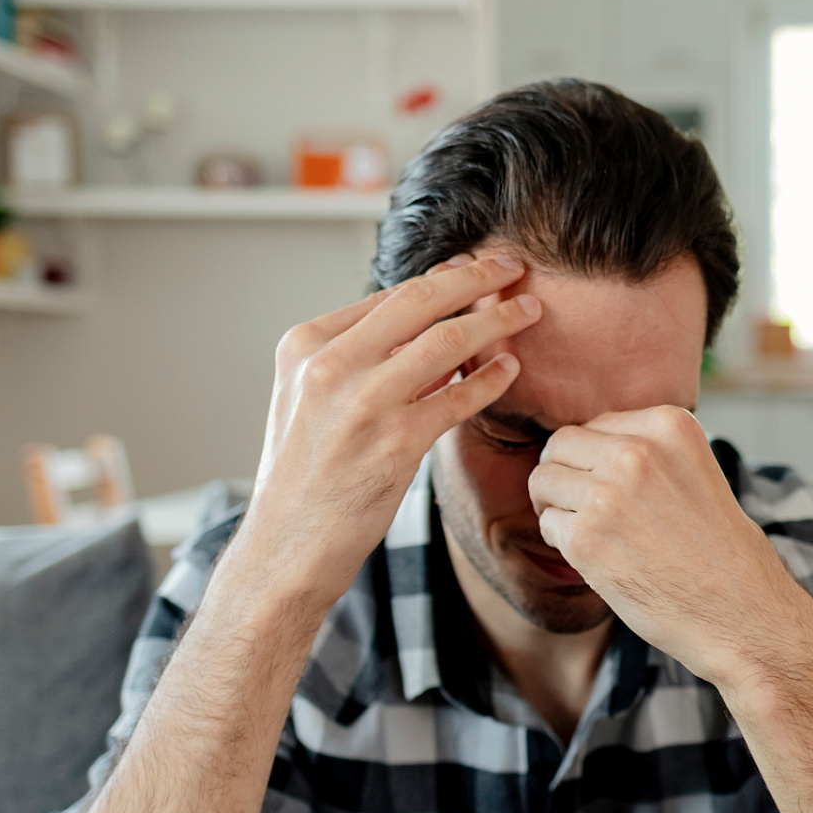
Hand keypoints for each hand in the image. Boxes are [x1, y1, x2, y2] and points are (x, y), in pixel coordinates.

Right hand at [230, 256, 538, 606]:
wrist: (285, 546)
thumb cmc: (305, 477)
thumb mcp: (310, 399)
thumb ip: (360, 359)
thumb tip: (428, 327)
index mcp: (305, 345)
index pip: (387, 295)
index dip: (442, 277)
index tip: (474, 268)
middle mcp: (329, 366)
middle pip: (419, 301)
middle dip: (475, 277)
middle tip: (512, 267)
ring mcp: (363, 404)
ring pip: (446, 342)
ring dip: (495, 320)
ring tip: (527, 311)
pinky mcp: (395, 444)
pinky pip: (458, 398)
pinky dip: (491, 380)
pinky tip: (510, 369)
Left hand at [528, 406, 812, 686]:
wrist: (743, 615)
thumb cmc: (723, 554)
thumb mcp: (698, 473)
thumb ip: (650, 453)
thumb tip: (588, 450)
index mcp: (669, 425)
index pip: (596, 423)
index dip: (596, 460)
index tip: (616, 491)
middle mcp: (636, 450)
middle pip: (561, 444)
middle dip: (566, 476)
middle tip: (587, 511)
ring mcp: (608, 494)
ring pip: (543, 480)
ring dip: (558, 508)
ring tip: (593, 535)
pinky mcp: (586, 538)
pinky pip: (548, 524)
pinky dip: (564, 544)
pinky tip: (599, 561)